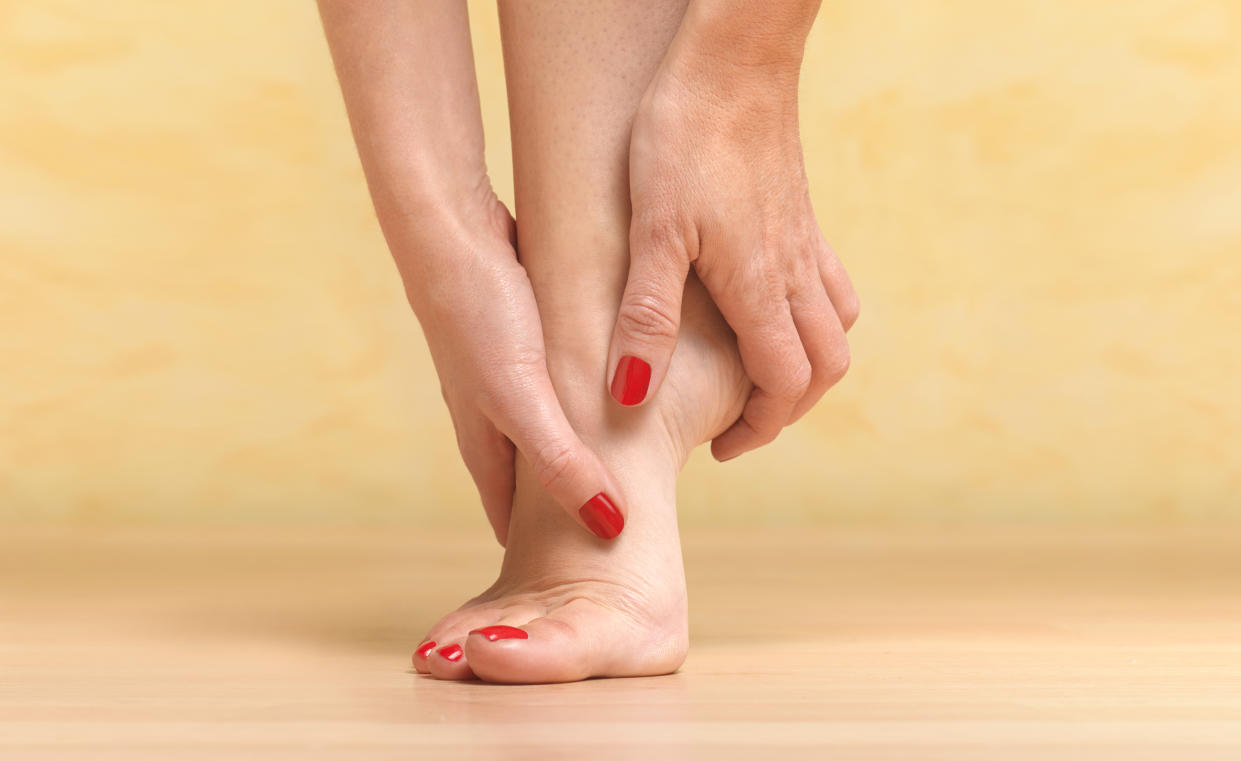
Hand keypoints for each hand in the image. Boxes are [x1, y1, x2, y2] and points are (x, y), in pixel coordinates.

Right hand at [318, 0, 625, 542]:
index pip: (512, 517)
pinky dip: (581, 403)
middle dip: (564, 508)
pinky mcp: (519, 335)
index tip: (582, 581)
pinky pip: (557, 385)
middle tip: (611, 534)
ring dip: (575, 454)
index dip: (543, 552)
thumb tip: (609, 525)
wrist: (444, 228)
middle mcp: (492, 414)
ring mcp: (503, 374)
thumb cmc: (477, 315)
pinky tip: (606, 393)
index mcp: (487, 441)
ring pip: (545, 431)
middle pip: (532, 478)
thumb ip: (562, 462)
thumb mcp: (523, 397)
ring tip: (619, 473)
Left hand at [607, 29, 858, 461]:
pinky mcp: (802, 216)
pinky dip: (815, 319)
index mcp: (760, 288)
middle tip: (739, 423)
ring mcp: (805, 243)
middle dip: (788, 409)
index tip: (720, 446)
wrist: (735, 59)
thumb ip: (646, 316)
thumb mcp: (652, 231)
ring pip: (836, 329)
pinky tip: (776, 311)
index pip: (787, 385)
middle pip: (824, 368)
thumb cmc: (685, 137)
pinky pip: (832, 286)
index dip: (759, 428)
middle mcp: (794, 273)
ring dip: (807, 367)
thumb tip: (632, 395)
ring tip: (759, 378)